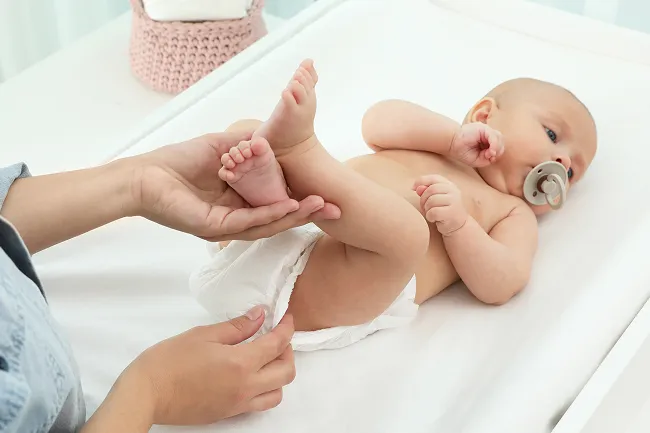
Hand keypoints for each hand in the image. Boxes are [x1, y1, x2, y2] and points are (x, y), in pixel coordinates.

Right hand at [114, 307, 295, 426]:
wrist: (146, 393)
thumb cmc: (169, 360)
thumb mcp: (204, 334)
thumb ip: (237, 327)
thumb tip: (259, 316)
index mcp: (241, 364)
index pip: (277, 345)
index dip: (286, 328)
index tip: (286, 318)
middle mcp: (245, 387)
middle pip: (286, 372)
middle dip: (288, 351)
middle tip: (277, 337)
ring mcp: (238, 404)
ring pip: (277, 393)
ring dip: (279, 374)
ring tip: (266, 358)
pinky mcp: (228, 414)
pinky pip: (259, 404)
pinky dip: (265, 389)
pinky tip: (251, 375)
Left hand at [131, 130, 340, 241]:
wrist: (146, 174)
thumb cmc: (180, 162)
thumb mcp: (224, 147)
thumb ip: (250, 146)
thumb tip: (273, 138)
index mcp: (241, 201)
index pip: (277, 202)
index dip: (302, 198)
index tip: (326, 192)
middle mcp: (237, 217)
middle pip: (279, 218)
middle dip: (308, 213)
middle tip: (336, 207)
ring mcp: (227, 226)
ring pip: (268, 224)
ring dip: (295, 216)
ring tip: (320, 206)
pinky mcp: (215, 227)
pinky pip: (247, 221)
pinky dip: (271, 214)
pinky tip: (290, 206)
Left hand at [413, 175, 467, 235]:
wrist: (458, 227)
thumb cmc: (443, 211)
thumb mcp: (435, 199)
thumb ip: (426, 191)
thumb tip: (417, 188)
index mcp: (450, 185)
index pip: (434, 178)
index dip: (421, 181)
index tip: (412, 188)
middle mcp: (454, 191)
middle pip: (431, 190)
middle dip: (423, 199)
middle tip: (425, 207)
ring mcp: (454, 201)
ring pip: (431, 201)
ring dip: (426, 209)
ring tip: (431, 213)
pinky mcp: (451, 213)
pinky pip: (433, 212)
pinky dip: (430, 216)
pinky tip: (434, 219)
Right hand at [449, 123, 503, 166]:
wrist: (452, 144)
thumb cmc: (463, 152)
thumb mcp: (478, 160)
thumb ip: (488, 158)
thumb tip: (495, 154)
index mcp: (486, 142)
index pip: (499, 147)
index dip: (497, 153)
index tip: (488, 158)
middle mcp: (487, 135)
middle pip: (501, 142)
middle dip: (498, 151)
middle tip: (489, 156)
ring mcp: (486, 130)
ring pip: (500, 138)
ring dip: (497, 148)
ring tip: (489, 153)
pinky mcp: (484, 128)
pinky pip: (494, 136)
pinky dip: (494, 145)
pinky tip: (490, 151)